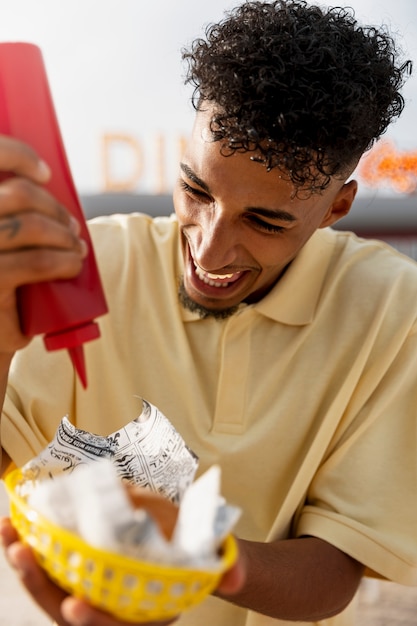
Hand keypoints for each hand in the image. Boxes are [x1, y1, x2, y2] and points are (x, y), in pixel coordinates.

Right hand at [0, 135, 86, 354]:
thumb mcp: (0, 244)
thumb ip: (9, 214)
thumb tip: (43, 181)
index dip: (18, 155)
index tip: (45, 172)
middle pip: (18, 194)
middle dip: (55, 208)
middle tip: (72, 226)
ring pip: (31, 226)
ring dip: (64, 235)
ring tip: (76, 249)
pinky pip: (38, 262)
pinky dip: (65, 261)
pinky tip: (73, 265)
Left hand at [0, 516, 245, 624]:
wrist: (187, 553)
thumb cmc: (200, 558)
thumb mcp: (218, 563)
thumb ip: (228, 570)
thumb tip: (232, 576)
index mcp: (144, 616)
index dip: (95, 620)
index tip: (75, 604)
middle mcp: (113, 610)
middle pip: (68, 610)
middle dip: (41, 585)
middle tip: (22, 552)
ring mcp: (93, 591)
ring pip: (52, 588)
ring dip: (27, 561)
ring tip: (8, 530)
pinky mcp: (82, 571)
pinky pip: (52, 564)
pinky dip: (33, 545)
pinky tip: (18, 522)